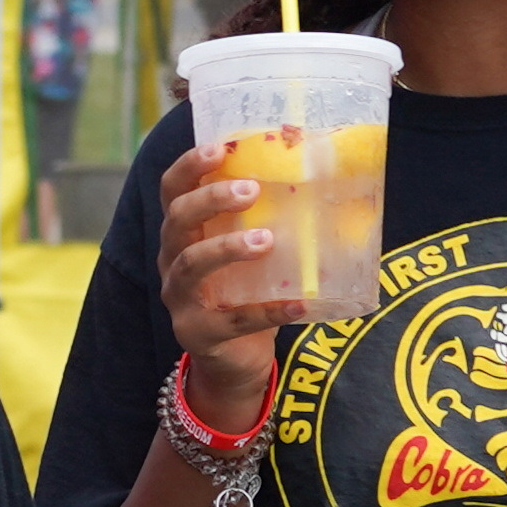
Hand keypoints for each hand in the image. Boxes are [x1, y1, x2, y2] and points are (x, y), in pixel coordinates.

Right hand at [149, 136, 316, 432]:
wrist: (234, 358)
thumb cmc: (247, 290)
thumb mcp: (252, 250)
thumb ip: (270, 219)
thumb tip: (334, 174)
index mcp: (183, 233)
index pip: (173, 190)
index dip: (190, 166)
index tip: (220, 148)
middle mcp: (171, 261)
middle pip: (176, 221)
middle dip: (211, 200)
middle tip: (251, 189)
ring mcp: (180, 299)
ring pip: (190, 265)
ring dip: (227, 247)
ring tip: (266, 239)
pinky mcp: (198, 334)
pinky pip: (233, 320)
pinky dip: (267, 310)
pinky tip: (298, 305)